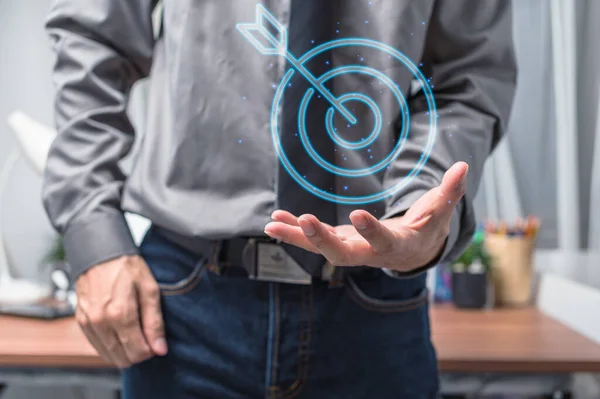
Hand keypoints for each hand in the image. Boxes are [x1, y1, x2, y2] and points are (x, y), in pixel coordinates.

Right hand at [75, 255, 166, 367]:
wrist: (100, 253)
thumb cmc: (127, 268)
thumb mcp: (150, 289)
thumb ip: (154, 322)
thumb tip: (160, 349)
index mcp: (120, 313)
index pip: (137, 351)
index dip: (150, 351)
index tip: (156, 343)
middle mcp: (100, 321)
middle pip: (122, 357)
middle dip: (138, 354)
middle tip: (147, 340)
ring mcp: (88, 322)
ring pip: (108, 355)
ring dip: (124, 353)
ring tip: (135, 337)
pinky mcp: (81, 321)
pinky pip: (96, 346)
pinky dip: (110, 347)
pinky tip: (120, 337)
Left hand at [264, 162, 468, 271]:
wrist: (411, 252)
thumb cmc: (427, 230)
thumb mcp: (440, 212)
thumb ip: (450, 191)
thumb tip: (463, 166)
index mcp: (396, 246)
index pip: (382, 241)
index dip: (371, 230)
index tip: (356, 214)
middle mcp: (369, 254)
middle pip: (342, 254)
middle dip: (321, 239)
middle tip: (303, 220)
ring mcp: (350, 250)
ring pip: (320, 249)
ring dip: (296, 237)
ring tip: (272, 224)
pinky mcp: (338, 242)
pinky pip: (312, 240)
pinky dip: (293, 232)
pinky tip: (274, 221)